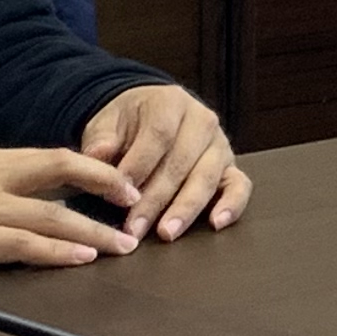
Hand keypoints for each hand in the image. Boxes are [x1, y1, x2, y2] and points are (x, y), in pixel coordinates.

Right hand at [0, 142, 149, 272]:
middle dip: (108, 191)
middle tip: (138, 206)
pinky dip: (57, 252)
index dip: (94, 168)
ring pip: (54, 217)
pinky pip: (23, 245)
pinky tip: (81, 258)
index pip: (54, 159)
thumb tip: (4, 182)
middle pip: (65, 177)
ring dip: (94, 232)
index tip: (121, 179)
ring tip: (123, 246)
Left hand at [80, 83, 249, 242]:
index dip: (139, 165)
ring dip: (186, 208)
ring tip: (166, 233)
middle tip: (135, 227)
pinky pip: (240, 186)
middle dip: (156, 198)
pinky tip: (216, 223)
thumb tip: (96, 156)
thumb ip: (101, 140)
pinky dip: (232, 205)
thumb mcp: (107, 123)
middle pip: (182, 162)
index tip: (119, 194)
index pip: (158, 134)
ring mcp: (220, 144)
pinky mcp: (230, 167)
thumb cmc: (127, 125)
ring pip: (208, 177)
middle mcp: (202, 121)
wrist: (150, 117)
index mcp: (170, 103)